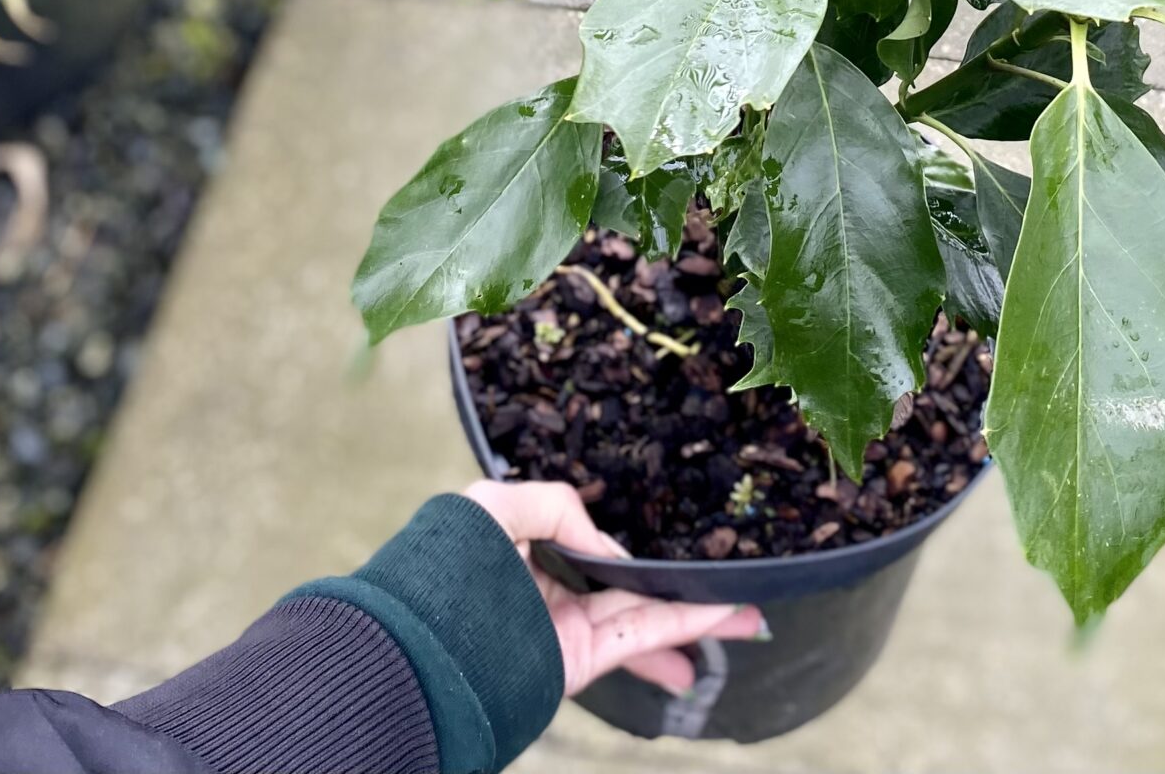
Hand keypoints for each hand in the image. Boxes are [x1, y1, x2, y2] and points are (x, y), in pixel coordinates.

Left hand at [462, 479, 766, 695]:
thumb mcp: (495, 503)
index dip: (633, 556)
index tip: (672, 553)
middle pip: (630, 592)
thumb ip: (557, 505)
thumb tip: (607, 547)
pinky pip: (639, 636)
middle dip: (681, 596)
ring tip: (748, 620)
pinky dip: (683, 626)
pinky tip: (722, 616)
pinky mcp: (576, 662)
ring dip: (699, 616)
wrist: (417, 641)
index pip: (592, 556)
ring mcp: (566, 632)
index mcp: (526, 556)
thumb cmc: (445, 564)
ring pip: (645, 617)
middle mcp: (551, 596)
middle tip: (733, 598)